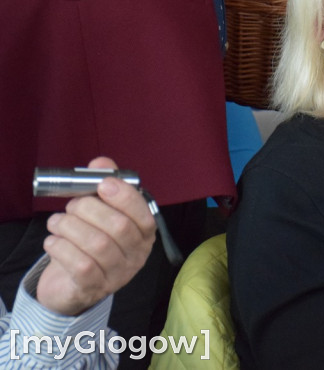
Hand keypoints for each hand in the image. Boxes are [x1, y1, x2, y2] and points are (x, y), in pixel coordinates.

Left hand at [35, 157, 156, 315]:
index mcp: (144, 233)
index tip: (102, 185)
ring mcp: (117, 274)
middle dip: (89, 209)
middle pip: (119, 227)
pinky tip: (53, 241)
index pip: (144, 213)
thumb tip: (101, 162)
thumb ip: (103, 186)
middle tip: (71, 206)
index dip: (124, 197)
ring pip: (98, 245)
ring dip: (70, 227)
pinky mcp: (93, 288)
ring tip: (56, 222)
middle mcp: (137, 255)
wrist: (72, 285)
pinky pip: (80, 265)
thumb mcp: (99, 214)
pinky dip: (62, 248)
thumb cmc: (89, 242)